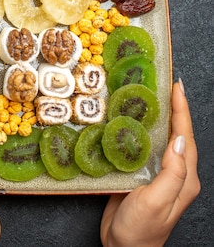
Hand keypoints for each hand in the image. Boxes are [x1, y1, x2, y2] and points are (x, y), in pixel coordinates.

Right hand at [100, 80, 199, 245]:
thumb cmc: (141, 230)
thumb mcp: (157, 201)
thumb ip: (172, 172)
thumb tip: (180, 140)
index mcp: (184, 178)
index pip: (185, 137)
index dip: (181, 110)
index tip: (176, 87)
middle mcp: (174, 173)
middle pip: (176, 134)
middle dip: (172, 108)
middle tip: (163, 84)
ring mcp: (157, 175)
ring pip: (160, 139)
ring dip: (157, 117)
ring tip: (148, 96)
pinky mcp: (140, 177)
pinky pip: (143, 148)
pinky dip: (139, 131)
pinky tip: (129, 122)